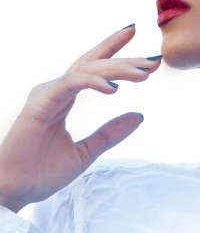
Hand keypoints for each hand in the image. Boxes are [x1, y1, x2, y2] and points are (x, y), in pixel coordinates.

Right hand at [0, 25, 161, 213]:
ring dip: (118, 69)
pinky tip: (114, 88)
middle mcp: (57, 90)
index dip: (115, 51)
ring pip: (88, 69)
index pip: (93, 67)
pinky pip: (72, 83)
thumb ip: (110, 133)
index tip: (139, 41)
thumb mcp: (86, 152)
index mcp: (64, 98)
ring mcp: (48, 93)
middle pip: (95, 63)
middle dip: (125, 58)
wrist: (14, 191)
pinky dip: (94, 81)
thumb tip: (139, 116)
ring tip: (144, 73)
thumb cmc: (41, 173)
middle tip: (153, 60)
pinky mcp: (41, 101)